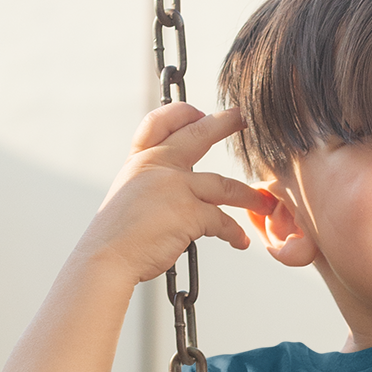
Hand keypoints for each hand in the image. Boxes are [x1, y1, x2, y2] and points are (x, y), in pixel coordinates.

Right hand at [84, 103, 275, 284]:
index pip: (159, 122)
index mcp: (140, 160)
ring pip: (224, 185)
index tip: (200, 113)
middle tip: (244, 119)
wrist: (106, 258)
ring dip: (249, 196)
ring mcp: (175, 187)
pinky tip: (241, 242)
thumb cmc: (116, 236)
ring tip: (265, 203)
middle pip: (199, 134)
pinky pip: (222, 221)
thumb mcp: (127, 195)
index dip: (182, 113)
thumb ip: (149, 184)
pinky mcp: (189, 213)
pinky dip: (234, 234)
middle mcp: (158, 165)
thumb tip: (173, 190)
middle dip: (226, 123)